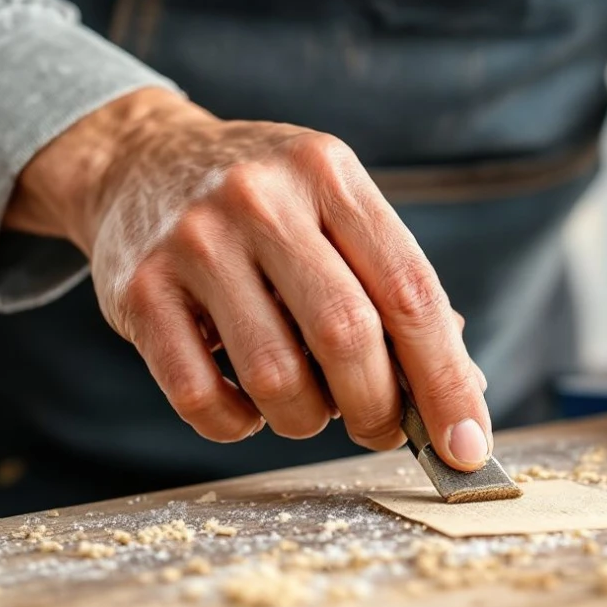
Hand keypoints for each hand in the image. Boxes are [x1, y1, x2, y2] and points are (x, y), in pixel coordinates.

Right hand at [5, 88, 491, 469]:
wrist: (142, 161)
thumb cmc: (268, 204)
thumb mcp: (337, 209)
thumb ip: (395, 289)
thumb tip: (463, 391)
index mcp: (330, 174)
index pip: (410, 290)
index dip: (446, 379)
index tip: (466, 445)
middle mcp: (262, 199)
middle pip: (346, 334)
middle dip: (378, 408)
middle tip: (382, 429)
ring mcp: (194, 242)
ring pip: (275, 376)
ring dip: (306, 418)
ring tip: (308, 404)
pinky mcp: (140, 290)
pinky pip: (199, 398)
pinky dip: (238, 424)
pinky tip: (248, 404)